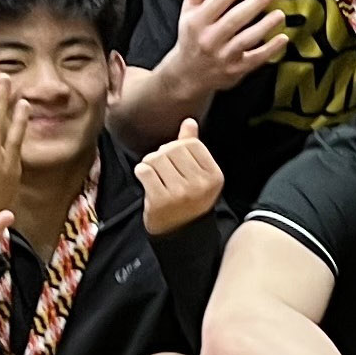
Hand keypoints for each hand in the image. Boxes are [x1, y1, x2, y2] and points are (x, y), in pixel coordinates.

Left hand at [133, 118, 222, 233]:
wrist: (179, 232)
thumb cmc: (188, 199)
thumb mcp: (198, 174)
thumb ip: (193, 147)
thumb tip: (189, 122)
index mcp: (214, 176)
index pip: (191, 144)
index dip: (177, 147)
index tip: (174, 161)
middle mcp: (200, 185)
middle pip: (172, 149)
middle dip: (162, 155)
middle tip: (161, 169)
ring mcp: (181, 193)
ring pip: (157, 158)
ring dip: (150, 164)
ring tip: (154, 175)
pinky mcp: (161, 200)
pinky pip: (145, 171)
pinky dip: (141, 173)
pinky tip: (146, 181)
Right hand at [161, 0, 290, 93]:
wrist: (187, 74)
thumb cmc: (192, 36)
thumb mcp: (189, 11)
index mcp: (197, 21)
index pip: (217, 1)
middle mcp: (209, 39)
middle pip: (234, 19)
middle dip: (254, 5)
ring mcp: (223, 56)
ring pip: (246, 39)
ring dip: (265, 26)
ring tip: (280, 13)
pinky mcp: (235, 70)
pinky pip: (255, 59)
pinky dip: (270, 50)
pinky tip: (283, 38)